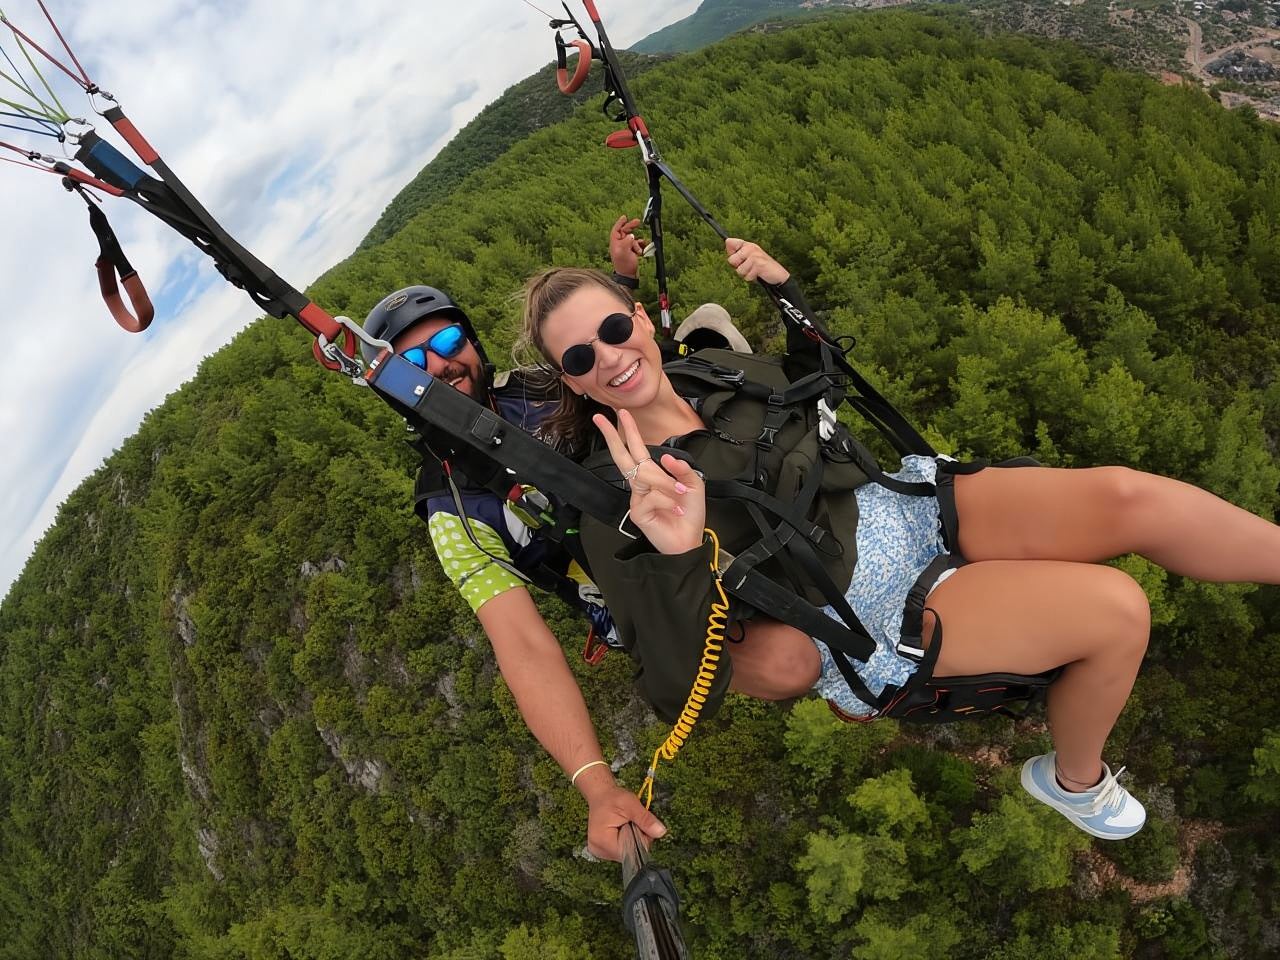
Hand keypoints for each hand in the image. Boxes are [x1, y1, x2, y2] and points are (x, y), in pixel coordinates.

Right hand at [585, 783, 667, 861]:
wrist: (601, 794)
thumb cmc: (613, 798)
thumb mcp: (631, 804)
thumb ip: (645, 819)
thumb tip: (661, 832)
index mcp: (602, 841)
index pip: (630, 852)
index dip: (641, 841)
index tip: (641, 826)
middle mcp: (599, 850)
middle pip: (628, 854)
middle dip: (636, 840)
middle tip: (634, 823)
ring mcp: (599, 852)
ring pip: (625, 853)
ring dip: (631, 841)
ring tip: (627, 825)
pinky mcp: (602, 850)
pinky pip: (620, 850)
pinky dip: (625, 841)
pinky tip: (623, 830)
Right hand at [593, 409, 705, 554]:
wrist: (688, 541)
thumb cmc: (688, 515)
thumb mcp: (693, 485)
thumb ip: (682, 468)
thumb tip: (664, 457)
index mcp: (653, 475)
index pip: (637, 450)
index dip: (629, 432)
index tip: (620, 414)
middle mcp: (642, 484)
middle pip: (622, 456)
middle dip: (612, 436)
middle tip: (600, 418)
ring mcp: (637, 498)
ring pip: (646, 476)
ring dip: (666, 483)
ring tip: (681, 493)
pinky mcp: (637, 512)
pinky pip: (652, 496)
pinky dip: (667, 500)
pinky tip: (674, 509)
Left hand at [609, 214, 646, 279]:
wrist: (628, 276)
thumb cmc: (623, 265)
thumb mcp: (624, 251)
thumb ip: (627, 241)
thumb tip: (631, 235)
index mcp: (615, 243)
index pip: (616, 229)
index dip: (620, 222)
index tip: (625, 217)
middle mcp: (619, 244)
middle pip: (625, 231)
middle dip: (631, 227)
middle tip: (638, 222)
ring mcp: (626, 248)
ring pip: (632, 238)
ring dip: (637, 242)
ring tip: (638, 250)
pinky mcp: (631, 252)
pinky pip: (637, 245)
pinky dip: (640, 246)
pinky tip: (642, 250)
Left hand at [725, 237, 788, 284]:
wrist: (778, 275)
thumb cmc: (762, 269)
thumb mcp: (749, 259)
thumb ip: (738, 253)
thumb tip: (726, 241)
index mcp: (748, 245)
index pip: (729, 242)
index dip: (731, 254)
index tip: (740, 259)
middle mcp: (751, 247)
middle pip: (731, 260)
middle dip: (738, 268)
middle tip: (749, 268)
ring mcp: (754, 255)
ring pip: (739, 270)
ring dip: (746, 274)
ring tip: (755, 271)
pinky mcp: (758, 264)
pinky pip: (746, 276)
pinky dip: (752, 278)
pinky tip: (759, 274)